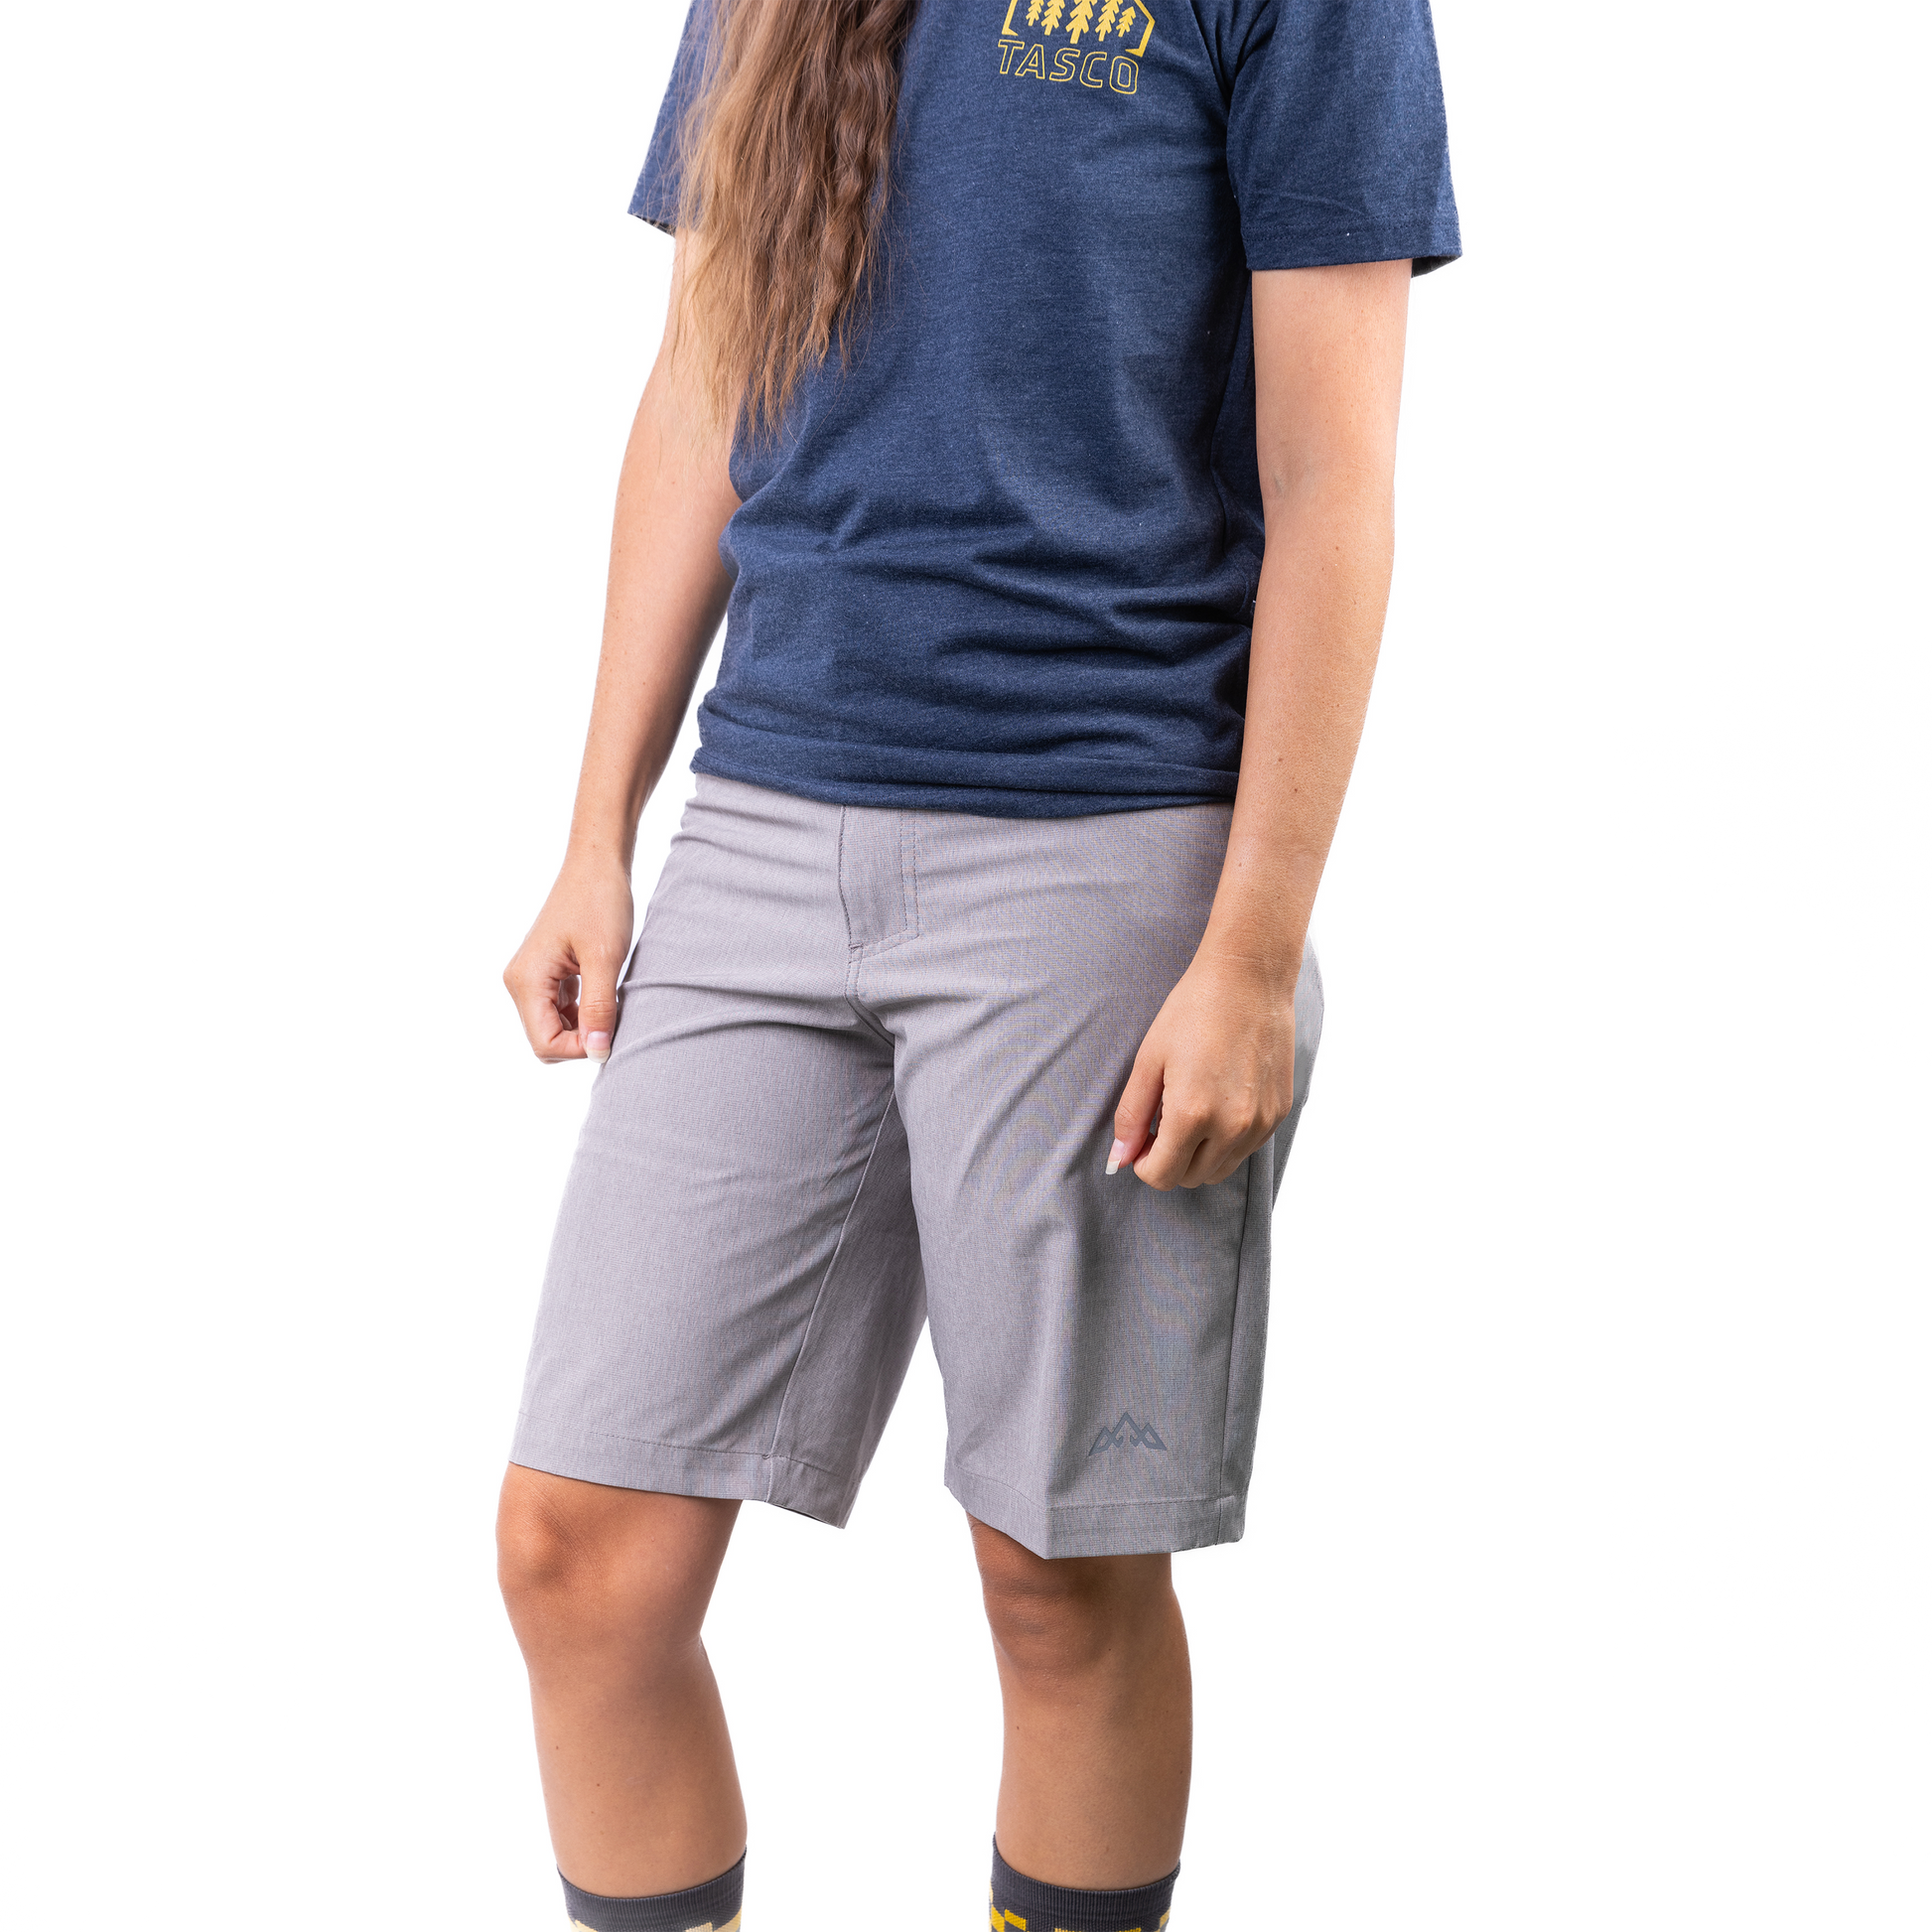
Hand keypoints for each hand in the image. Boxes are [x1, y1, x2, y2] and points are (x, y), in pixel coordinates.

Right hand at [503, 857, 635, 1062]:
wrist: (597, 865)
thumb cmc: (601, 903)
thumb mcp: (605, 958)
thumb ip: (599, 1009)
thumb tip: (598, 1053)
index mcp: (526, 980)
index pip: (545, 1043)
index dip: (580, 1049)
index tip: (612, 1034)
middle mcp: (520, 982)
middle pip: (546, 1040)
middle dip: (580, 1040)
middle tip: (614, 1019)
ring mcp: (531, 977)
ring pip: (553, 1026)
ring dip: (583, 1026)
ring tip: (611, 1003)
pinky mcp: (545, 972)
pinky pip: (559, 1009)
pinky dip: (582, 1012)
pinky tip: (604, 995)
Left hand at [1109, 950, 1299, 1189]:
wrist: (1249, 979)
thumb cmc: (1194, 1011)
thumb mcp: (1149, 1060)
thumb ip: (1132, 1115)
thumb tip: (1120, 1157)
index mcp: (1192, 1115)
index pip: (1162, 1177)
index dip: (1144, 1164)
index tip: (1142, 1142)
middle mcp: (1231, 1127)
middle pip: (1191, 1178)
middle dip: (1170, 1160)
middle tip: (1163, 1122)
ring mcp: (1259, 1123)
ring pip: (1220, 1169)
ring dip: (1200, 1154)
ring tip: (1192, 1110)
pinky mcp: (1278, 1113)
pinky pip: (1246, 1148)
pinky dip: (1227, 1139)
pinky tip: (1220, 1100)